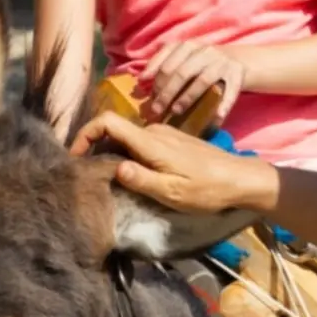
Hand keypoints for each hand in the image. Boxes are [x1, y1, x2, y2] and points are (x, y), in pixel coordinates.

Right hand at [69, 112, 278, 213]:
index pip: (108, 122)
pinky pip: (140, 141)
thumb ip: (142, 180)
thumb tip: (115, 168)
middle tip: (88, 173)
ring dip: (112, 152)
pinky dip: (128, 152)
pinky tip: (133, 172)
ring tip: (108, 177)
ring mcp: (164, 133)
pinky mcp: (172, 140)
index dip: (86, 134)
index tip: (75, 156)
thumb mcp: (173, 193)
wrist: (241, 179)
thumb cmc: (208, 190)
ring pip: (127, 136)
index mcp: (151, 142)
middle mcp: (155, 131)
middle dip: (95, 147)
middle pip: (114, 130)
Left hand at [138, 41, 244, 121]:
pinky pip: (230, 91)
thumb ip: (163, 65)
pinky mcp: (237, 75)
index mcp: (188, 46)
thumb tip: (140, 80)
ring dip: (188, 98)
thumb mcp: (183, 58)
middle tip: (157, 110)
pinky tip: (216, 117)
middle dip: (167, 93)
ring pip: (202, 81)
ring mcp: (222, 63)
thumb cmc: (201, 64)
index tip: (147, 96)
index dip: (156, 80)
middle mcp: (205, 52)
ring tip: (177, 111)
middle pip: (181, 72)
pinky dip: (223, 105)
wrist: (236, 60)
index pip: (167, 62)